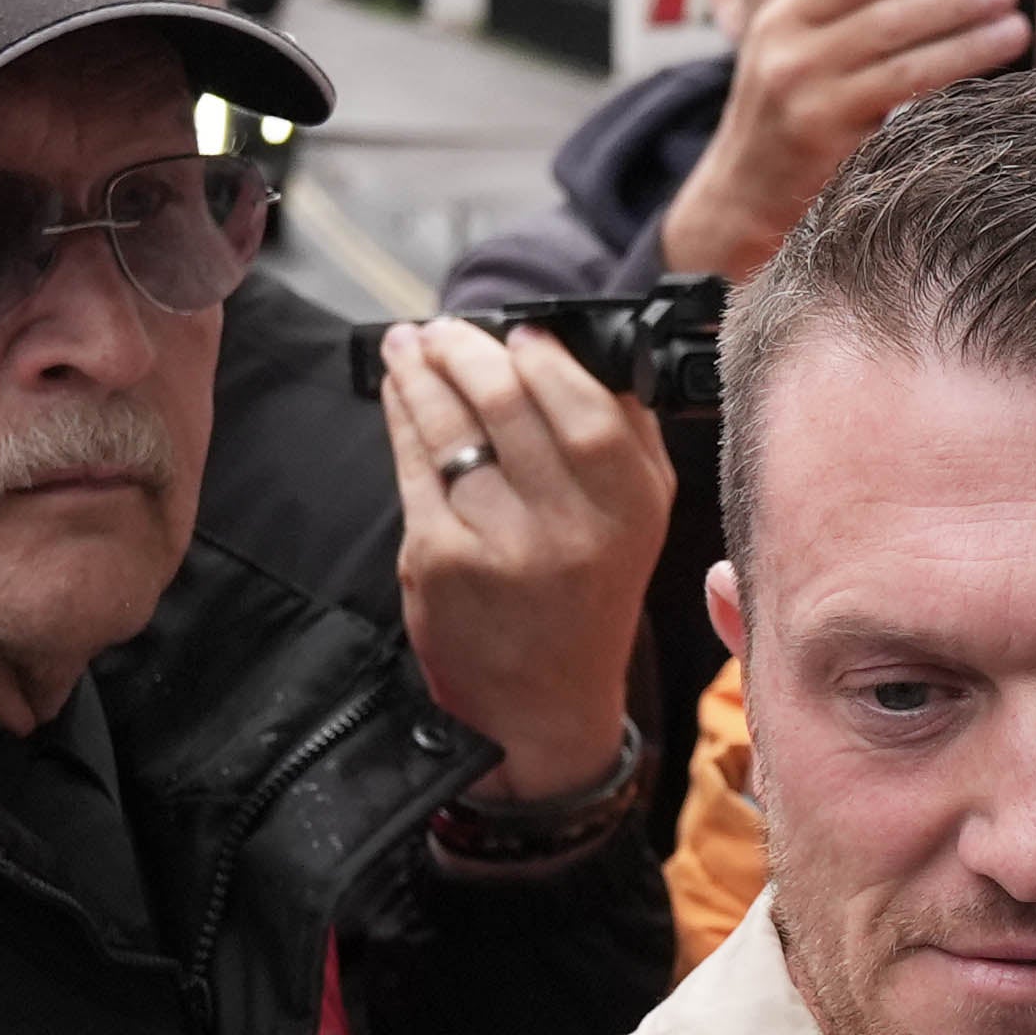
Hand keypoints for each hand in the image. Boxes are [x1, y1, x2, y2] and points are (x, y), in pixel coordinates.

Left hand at [381, 315, 678, 797]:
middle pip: (507, 404)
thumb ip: (622, 433)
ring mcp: (500, 546)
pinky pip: (414, 468)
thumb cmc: (588, 594)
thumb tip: (569, 342)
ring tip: (410, 346)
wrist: (544, 704)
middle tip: (443, 329)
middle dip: (464, 349)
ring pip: (450, 429)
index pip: (588, 407)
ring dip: (421, 373)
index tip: (517, 331)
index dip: (544, 357)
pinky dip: (402, 418)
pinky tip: (399, 392)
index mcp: (632, 509)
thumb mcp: (636, 520)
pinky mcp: (439, 563)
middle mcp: (572, 529)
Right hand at [659, 0, 1033, 278]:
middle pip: (887, 20)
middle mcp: (791, 61)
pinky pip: (911, 120)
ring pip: (907, 70)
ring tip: (1014, 29)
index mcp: (780, 20)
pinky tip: (990, 86)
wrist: (742, 198)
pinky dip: (954, 98)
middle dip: (954, 0)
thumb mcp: (789, 47)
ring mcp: (815, 111)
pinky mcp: (841, 157)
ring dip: (969, 45)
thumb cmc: (784, 113)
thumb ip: (836, 7)